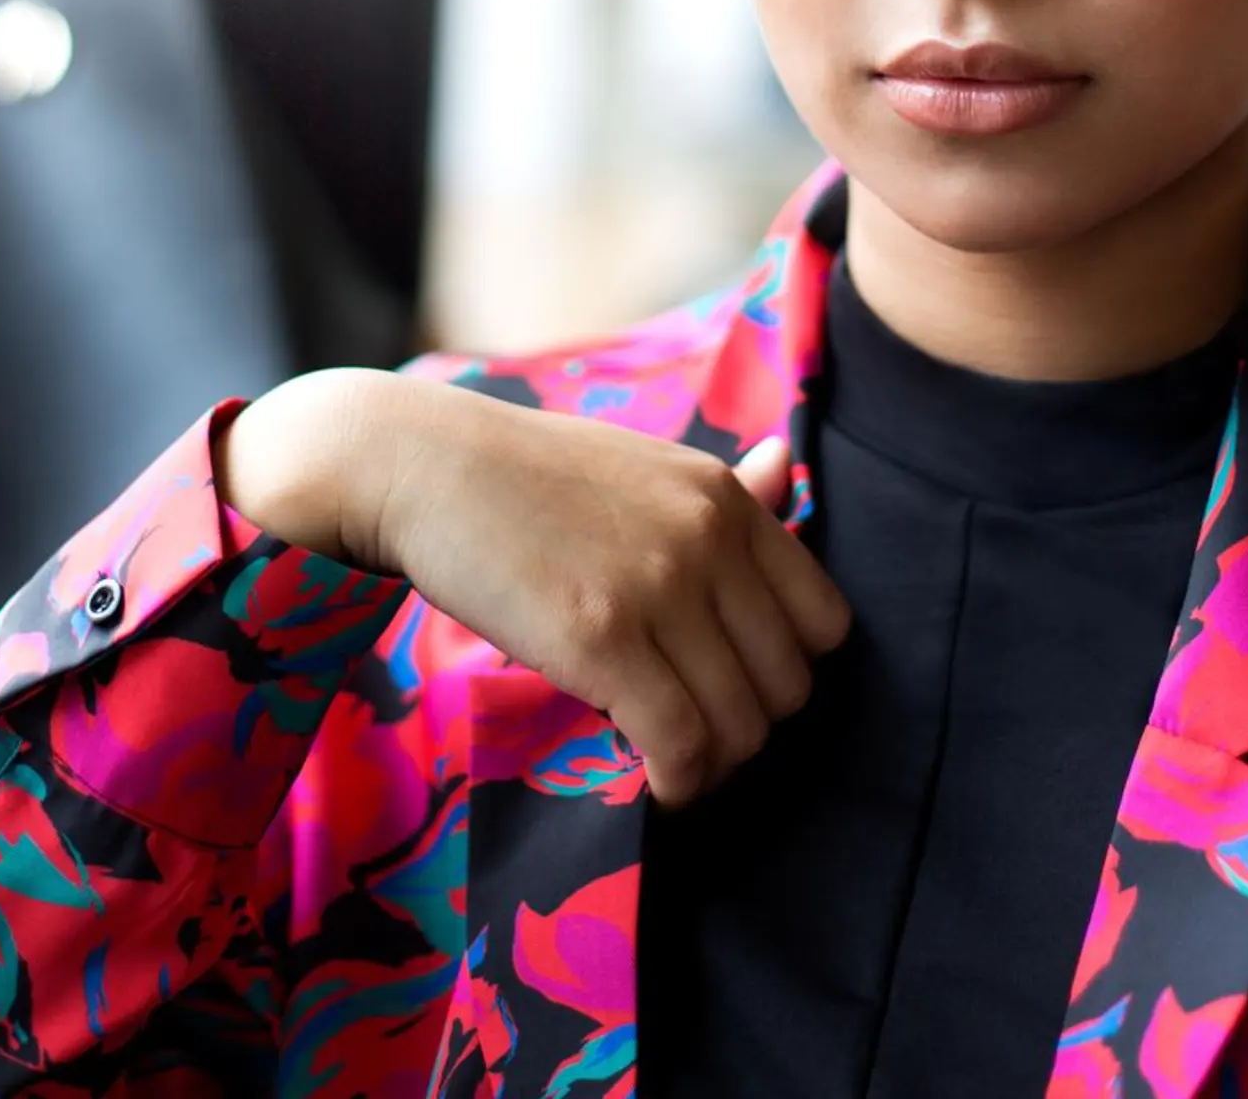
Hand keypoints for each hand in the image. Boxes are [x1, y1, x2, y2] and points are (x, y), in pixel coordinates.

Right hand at [219, 368, 848, 804]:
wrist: (422, 466)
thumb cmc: (528, 474)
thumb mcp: (643, 464)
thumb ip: (724, 490)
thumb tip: (789, 467)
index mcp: (726, 500)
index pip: (824, 621)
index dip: (788, 672)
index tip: (737, 688)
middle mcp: (708, 540)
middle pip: (787, 686)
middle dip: (747, 728)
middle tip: (696, 736)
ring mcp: (658, 589)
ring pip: (739, 725)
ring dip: (711, 765)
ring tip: (671, 763)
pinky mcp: (601, 640)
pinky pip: (680, 743)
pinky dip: (677, 782)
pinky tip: (652, 784)